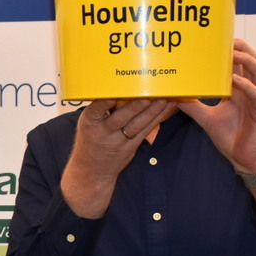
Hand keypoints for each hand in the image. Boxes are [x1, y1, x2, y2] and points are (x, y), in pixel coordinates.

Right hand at [61, 98, 176, 217]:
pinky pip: (145, 131)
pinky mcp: (131, 147)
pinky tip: (166, 108)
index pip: (96, 109)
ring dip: (152, 111)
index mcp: (89, 122)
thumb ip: (102, 108)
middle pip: (121, 118)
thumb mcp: (89, 123)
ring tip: (164, 98)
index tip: (116, 92)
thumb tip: (121, 87)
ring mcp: (118, 141)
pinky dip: (156, 118)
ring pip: (137, 125)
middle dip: (137, 105)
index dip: (106, 101)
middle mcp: (103, 132)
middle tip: (149, 93)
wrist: (92, 169)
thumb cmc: (91, 139)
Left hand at [177, 39, 255, 173]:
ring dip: (247, 61)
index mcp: (239, 90)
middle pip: (252, 61)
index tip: (218, 39)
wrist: (246, 161)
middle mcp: (250, 91)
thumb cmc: (232, 138)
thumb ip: (193, 107)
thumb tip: (174, 96)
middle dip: (242, 48)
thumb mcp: (207, 119)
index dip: (232, 50)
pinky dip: (246, 86)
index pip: (238, 64)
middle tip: (227, 40)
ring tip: (232, 53)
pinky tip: (234, 80)